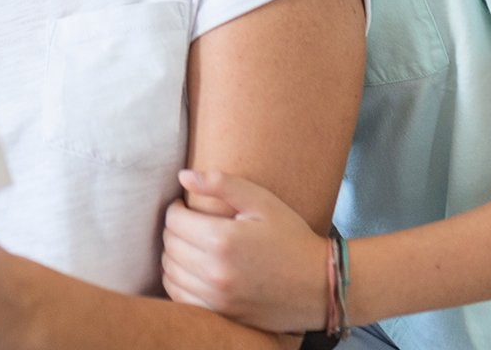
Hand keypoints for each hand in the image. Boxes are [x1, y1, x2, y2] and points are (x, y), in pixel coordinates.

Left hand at [160, 169, 330, 333]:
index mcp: (223, 239)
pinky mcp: (220, 314)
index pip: (174, 220)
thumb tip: (182, 177)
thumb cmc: (291, 237)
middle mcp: (215, 272)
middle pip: (170, 245)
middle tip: (189, 224)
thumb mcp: (262, 201)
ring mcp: (217, 298)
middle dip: (174, 230)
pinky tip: (191, 270)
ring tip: (189, 245)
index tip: (185, 207)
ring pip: (170, 272)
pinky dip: (178, 281)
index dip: (176, 209)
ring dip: (173, 255)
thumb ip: (221, 184)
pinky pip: (180, 297)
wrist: (321, 285)